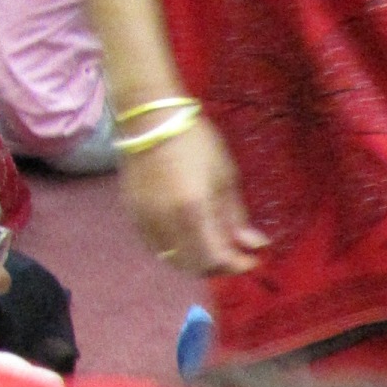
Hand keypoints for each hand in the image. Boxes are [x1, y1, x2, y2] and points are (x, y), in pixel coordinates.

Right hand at [119, 110, 264, 278]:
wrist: (150, 119)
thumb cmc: (195, 141)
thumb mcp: (225, 176)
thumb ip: (237, 217)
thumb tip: (254, 245)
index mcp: (192, 210)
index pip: (215, 258)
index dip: (236, 265)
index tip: (253, 259)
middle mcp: (165, 220)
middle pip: (192, 265)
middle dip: (218, 267)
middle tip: (235, 256)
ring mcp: (144, 219)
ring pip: (171, 259)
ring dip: (196, 261)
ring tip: (214, 247)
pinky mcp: (132, 213)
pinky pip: (155, 245)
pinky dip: (175, 249)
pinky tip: (189, 237)